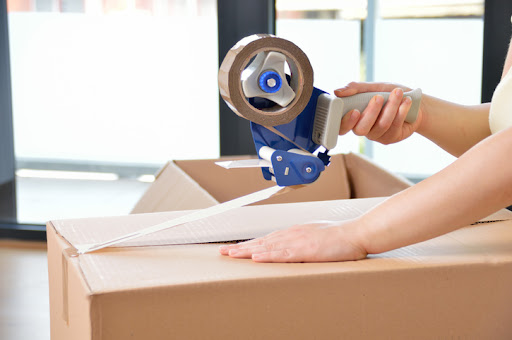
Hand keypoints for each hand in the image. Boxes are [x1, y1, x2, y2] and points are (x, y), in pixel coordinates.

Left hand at [218, 220, 367, 262]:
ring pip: (267, 247)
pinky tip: (256, 257)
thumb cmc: (339, 237)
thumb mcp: (316, 236)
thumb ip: (302, 241)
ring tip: (232, 254)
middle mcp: (292, 234)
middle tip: (224, 252)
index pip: (267, 239)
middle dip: (241, 247)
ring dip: (248, 250)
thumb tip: (293, 248)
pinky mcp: (305, 250)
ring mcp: (297, 241)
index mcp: (294, 232)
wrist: (355, 234)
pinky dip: (268, 255)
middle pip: (262, 242)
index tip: (236, 248)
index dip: (250, 244)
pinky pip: (283, 253)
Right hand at [334, 82, 423, 144]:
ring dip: (391, 107)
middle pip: (361, 129)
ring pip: (381, 125)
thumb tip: (338, 91)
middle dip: (371, 112)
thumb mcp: (373, 87)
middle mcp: (363, 129)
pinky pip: (395, 126)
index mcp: (354, 118)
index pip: (342, 127)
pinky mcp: (391, 138)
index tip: (354, 111)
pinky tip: (406, 101)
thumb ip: (356, 89)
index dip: (346, 122)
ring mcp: (377, 135)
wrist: (414, 101)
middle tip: (378, 97)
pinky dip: (401, 111)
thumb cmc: (389, 93)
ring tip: (398, 93)